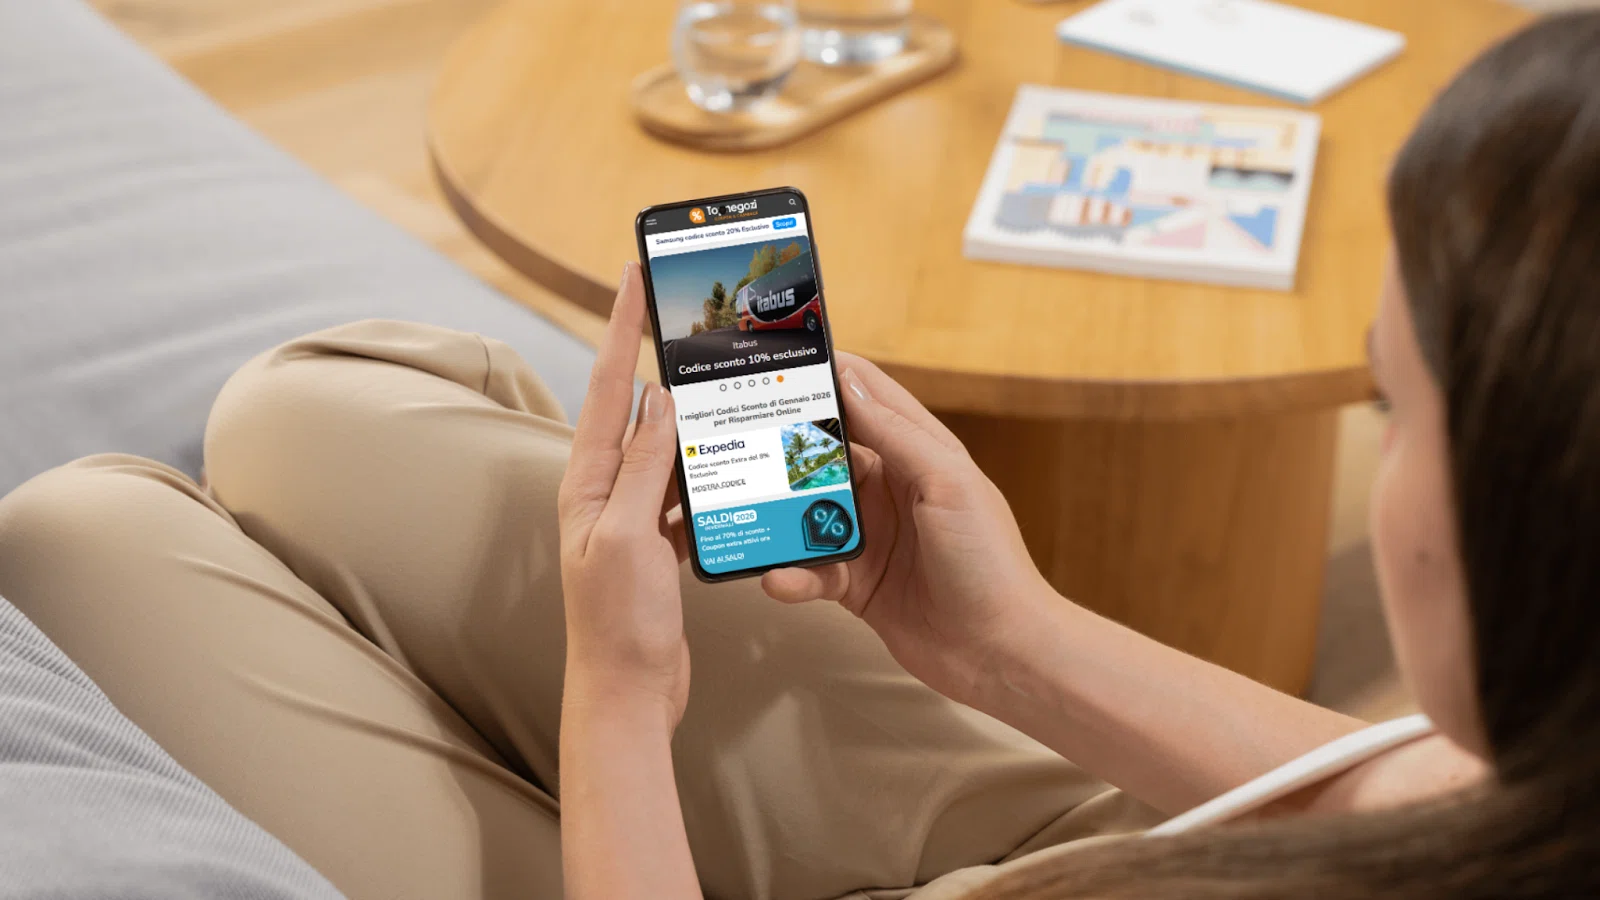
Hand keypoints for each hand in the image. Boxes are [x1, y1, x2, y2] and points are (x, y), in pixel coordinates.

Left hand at [558, 263, 688, 725]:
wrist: (627, 694)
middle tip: (680, 311)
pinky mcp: (652, 543)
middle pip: (632, 407)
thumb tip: (659, 398)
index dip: (619, 327)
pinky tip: (730, 457)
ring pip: (662, 447)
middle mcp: (601, 492)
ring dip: (687, 413)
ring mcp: (627, 518)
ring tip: (717, 377)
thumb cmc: (617, 625)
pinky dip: (704, 466)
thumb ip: (644, 466)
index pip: (605, 386)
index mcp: (585, 483)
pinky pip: (680, 488)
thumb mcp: (629, 537)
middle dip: (654, 356)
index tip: (633, 275)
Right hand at [761, 355, 1056, 705]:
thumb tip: (848, 381)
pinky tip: (779, 578)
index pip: (866, 396)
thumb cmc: (988, 563)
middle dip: (783, 444)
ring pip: (807, 511)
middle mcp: (891, 488)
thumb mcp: (946, 483)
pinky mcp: (856, 583)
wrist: (1000, 653)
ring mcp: (871, 536)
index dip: (828, 373)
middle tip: (736, 433)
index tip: (779, 359)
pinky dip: (792, 573)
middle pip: (825, 452)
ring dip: (778, 515)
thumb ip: (895, 433)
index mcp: (919, 453)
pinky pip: (811, 569)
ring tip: (745, 511)